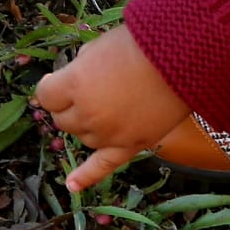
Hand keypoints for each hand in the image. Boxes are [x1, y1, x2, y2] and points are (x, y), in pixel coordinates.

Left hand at [35, 23, 189, 191]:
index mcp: (75, 84)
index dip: (52, 86)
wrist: (183, 56)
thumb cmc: (140, 43)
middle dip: (70, 106)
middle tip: (90, 89)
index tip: (59, 79)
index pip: (45, 95)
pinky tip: (72, 186)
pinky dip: (86, 177)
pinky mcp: (130, 146)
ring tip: (108, 104)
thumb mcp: (100, 46)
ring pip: (82, 137)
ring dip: (87, 124)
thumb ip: (80, 67)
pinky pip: (102, 167)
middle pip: (63, 119)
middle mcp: (88, 114)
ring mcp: (108, 134)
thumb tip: (71, 79)